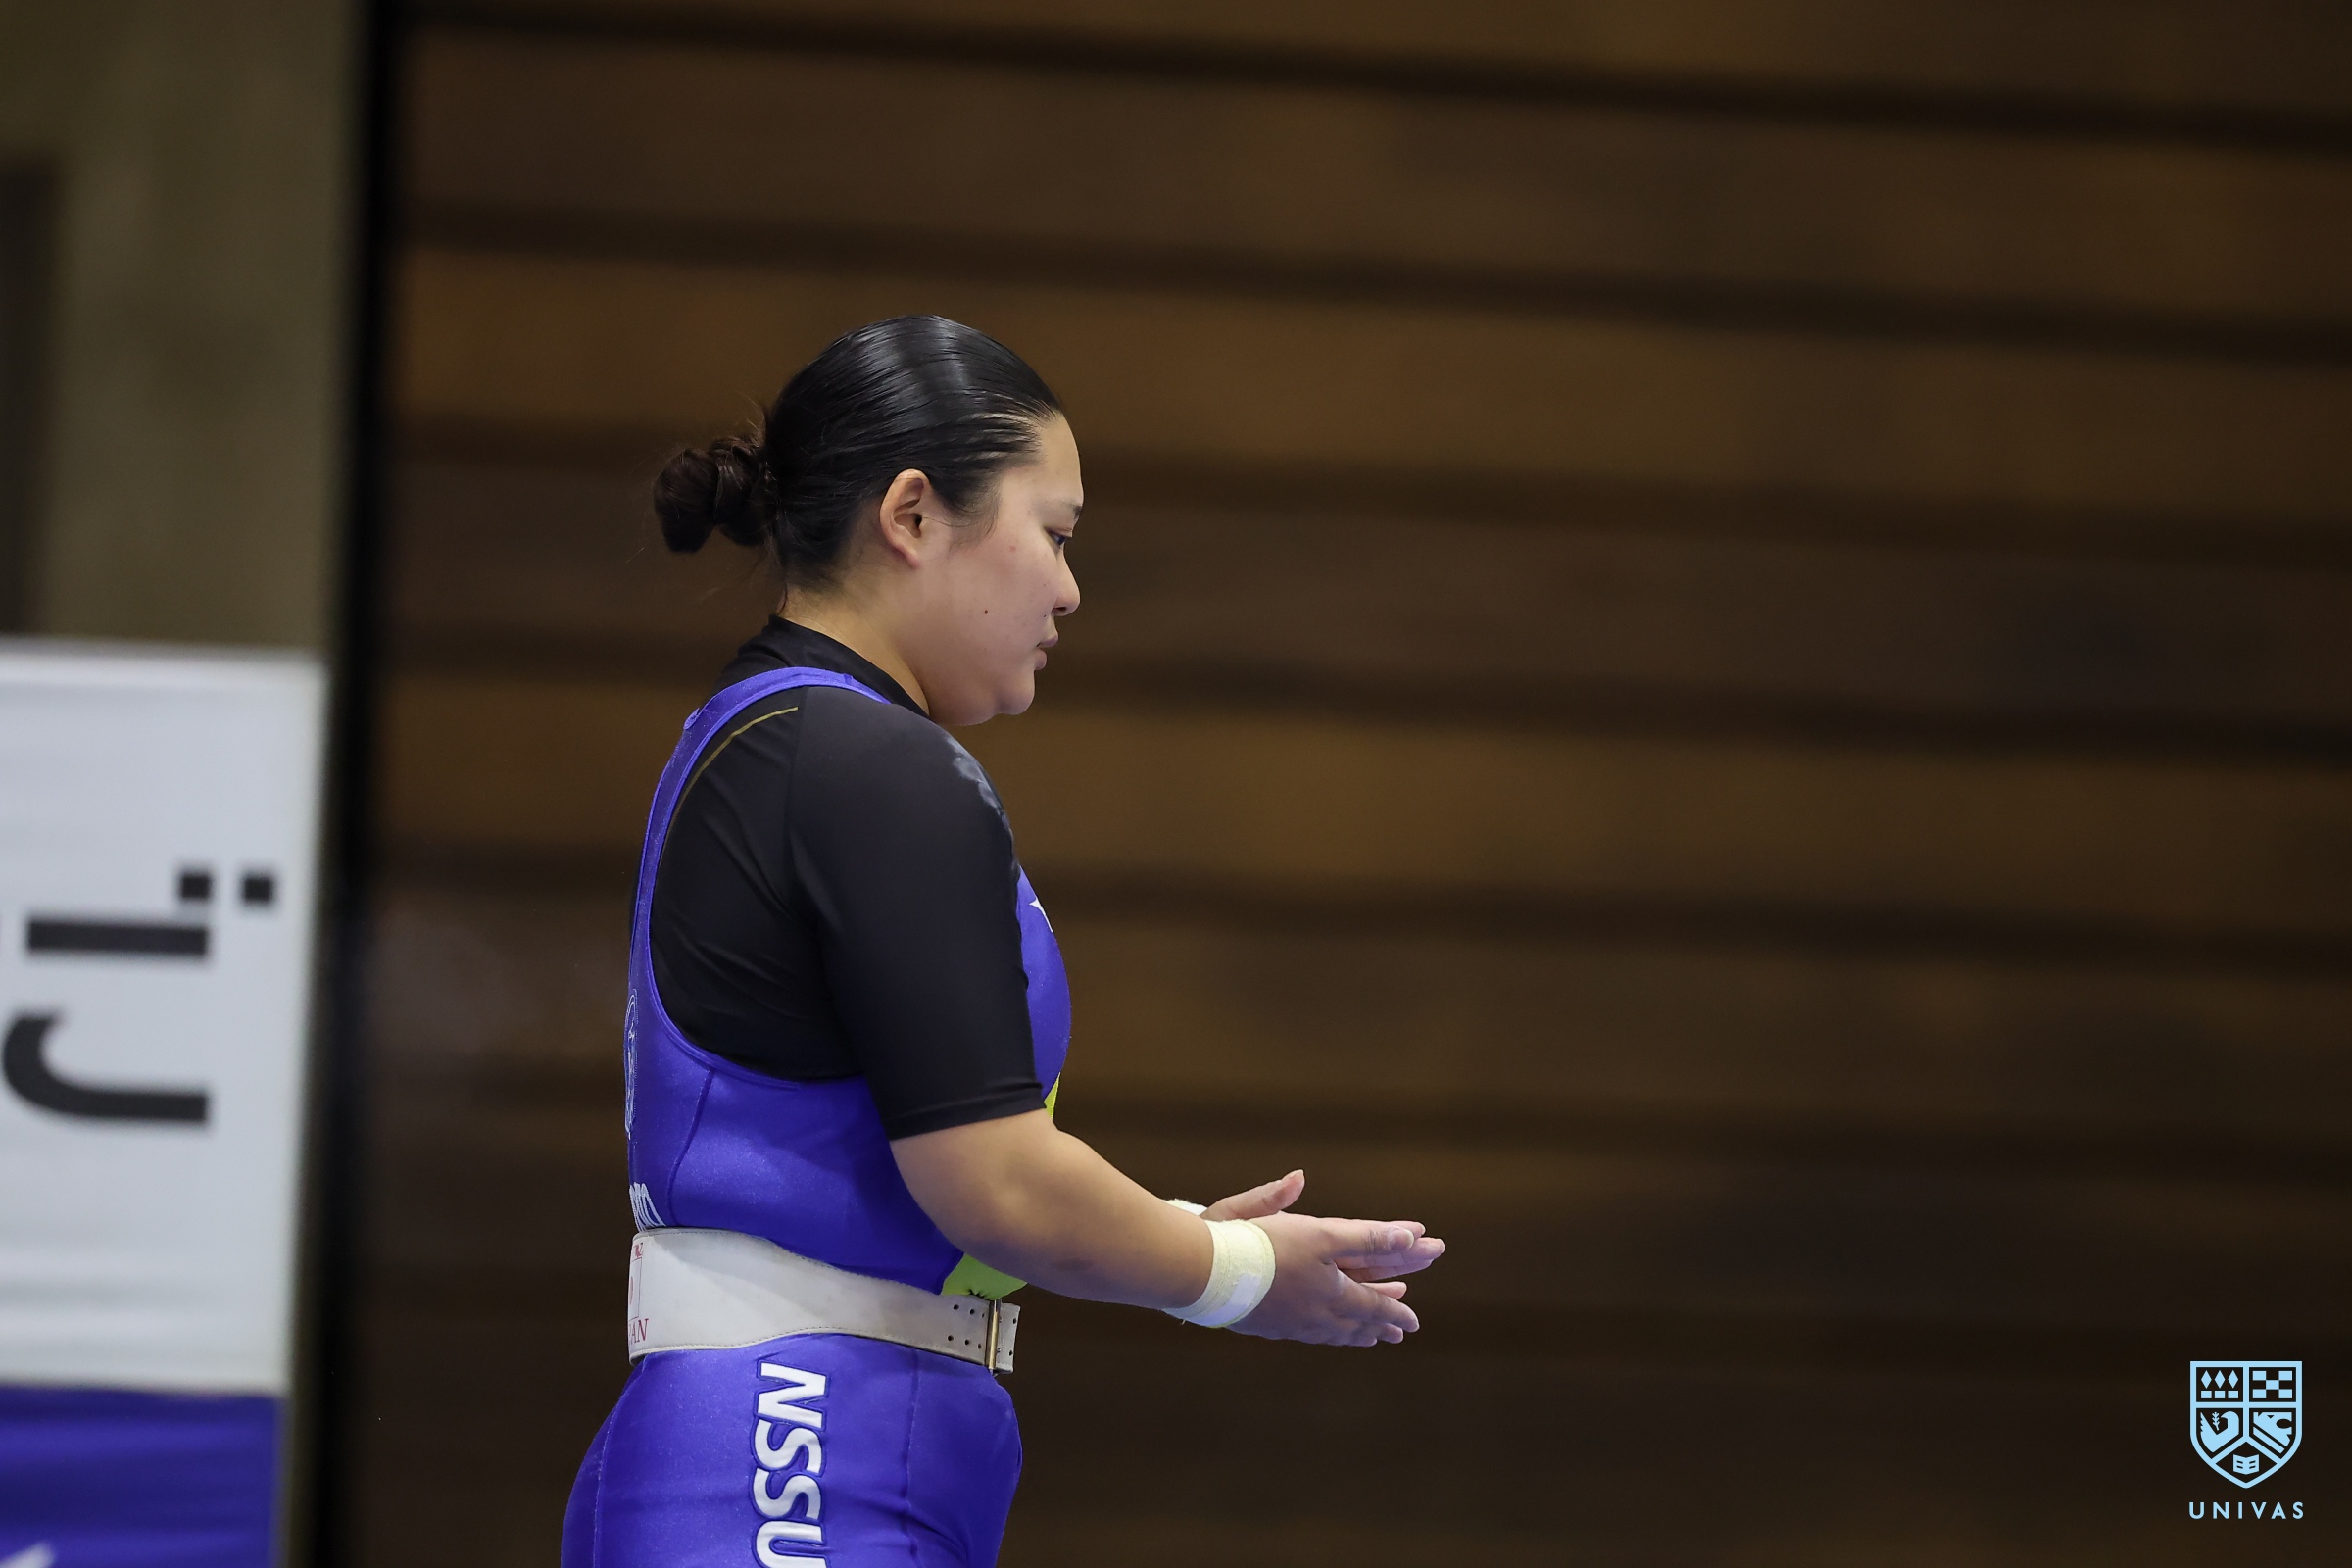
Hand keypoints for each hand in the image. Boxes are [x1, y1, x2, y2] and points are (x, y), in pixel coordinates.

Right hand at [1202, 1171, 1445, 1346]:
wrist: (1202, 1271)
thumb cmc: (1258, 1244)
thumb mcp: (1317, 1231)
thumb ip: (1362, 1235)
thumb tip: (1407, 1234)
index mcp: (1329, 1290)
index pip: (1372, 1302)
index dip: (1395, 1310)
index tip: (1413, 1323)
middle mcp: (1313, 1313)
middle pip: (1354, 1322)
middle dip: (1379, 1325)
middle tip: (1399, 1334)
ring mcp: (1289, 1323)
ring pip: (1331, 1332)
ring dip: (1354, 1333)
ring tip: (1368, 1338)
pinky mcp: (1266, 1324)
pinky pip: (1308, 1334)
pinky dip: (1326, 1335)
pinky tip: (1323, 1333)